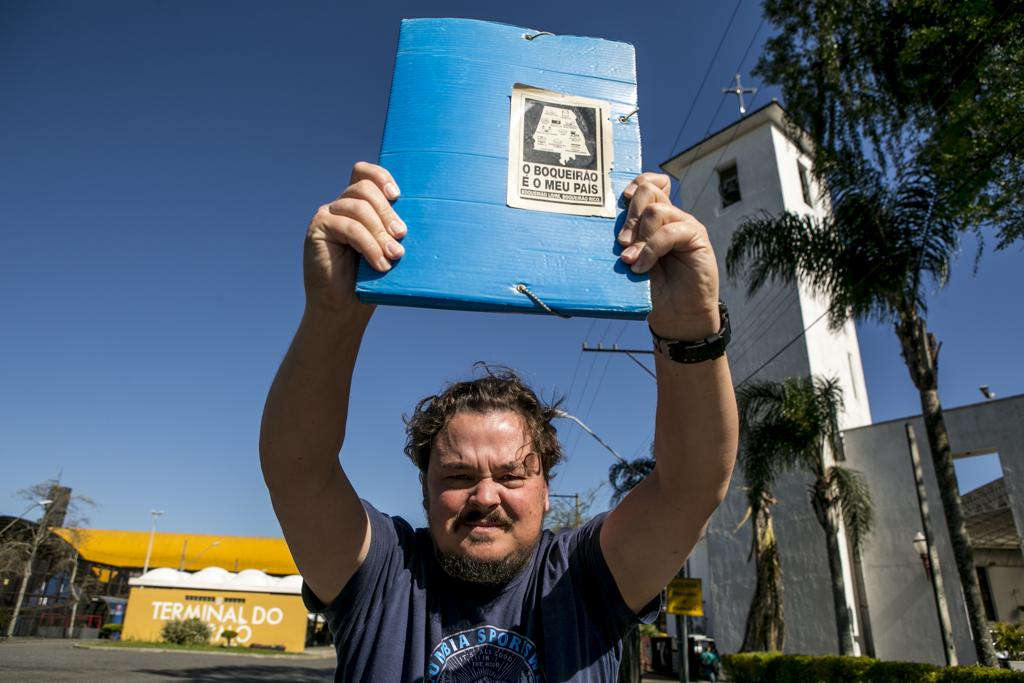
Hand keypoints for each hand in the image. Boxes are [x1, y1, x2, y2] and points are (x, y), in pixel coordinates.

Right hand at [304, 162, 406, 312]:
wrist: (344, 307)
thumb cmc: (371, 279)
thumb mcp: (388, 249)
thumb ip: (395, 230)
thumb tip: (422, 217)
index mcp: (359, 203)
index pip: (364, 173)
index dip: (381, 176)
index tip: (398, 195)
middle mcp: (341, 204)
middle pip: (365, 188)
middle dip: (388, 212)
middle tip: (402, 235)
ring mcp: (328, 214)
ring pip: (359, 207)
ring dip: (380, 231)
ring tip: (394, 255)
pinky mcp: (318, 229)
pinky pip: (349, 227)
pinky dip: (368, 245)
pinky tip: (379, 263)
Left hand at [617, 173, 719, 339]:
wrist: (677, 315)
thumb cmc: (652, 289)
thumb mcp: (632, 262)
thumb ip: (625, 244)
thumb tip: (599, 231)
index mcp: (653, 218)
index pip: (648, 183)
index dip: (634, 184)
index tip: (621, 201)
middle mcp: (670, 216)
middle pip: (648, 190)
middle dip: (630, 215)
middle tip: (622, 244)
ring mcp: (684, 225)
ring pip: (656, 210)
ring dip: (639, 237)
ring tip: (630, 261)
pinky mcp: (696, 238)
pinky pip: (671, 231)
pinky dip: (651, 249)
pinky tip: (642, 267)